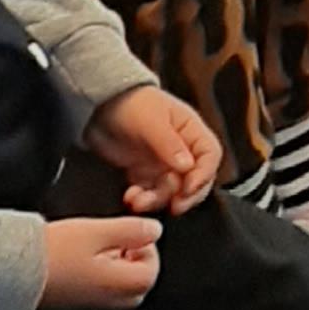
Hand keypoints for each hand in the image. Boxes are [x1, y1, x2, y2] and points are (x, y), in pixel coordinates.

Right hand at [36, 217, 157, 309]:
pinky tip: (82, 256)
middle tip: (116, 240)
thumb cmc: (52, 253)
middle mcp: (107, 301)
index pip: (151, 273)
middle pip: (138, 283)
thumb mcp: (97, 231)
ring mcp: (89, 304)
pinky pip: (99, 289)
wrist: (10, 272)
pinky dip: (99, 272)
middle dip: (134, 259)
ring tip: (95, 245)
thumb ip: (131, 231)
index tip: (131, 234)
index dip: (146, 249)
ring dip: (116, 264)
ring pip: (118, 286)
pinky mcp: (73, 302)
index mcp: (119, 286)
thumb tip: (155, 231)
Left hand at [80, 90, 215, 216]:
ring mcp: (163, 163)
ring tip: (139, 201)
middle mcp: (181, 149)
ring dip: (158, 200)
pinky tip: (131, 197)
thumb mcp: (151, 120)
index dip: (204, 174)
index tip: (189, 188)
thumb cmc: (131, 103)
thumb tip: (188, 166)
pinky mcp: (144, 173)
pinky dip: (142, 200)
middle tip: (174, 206)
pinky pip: (150, 193)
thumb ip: (169, 144)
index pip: (210, 155)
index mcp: (191, 131)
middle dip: (186, 195)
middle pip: (196, 178)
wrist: (99, 105)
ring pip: (171, 190)